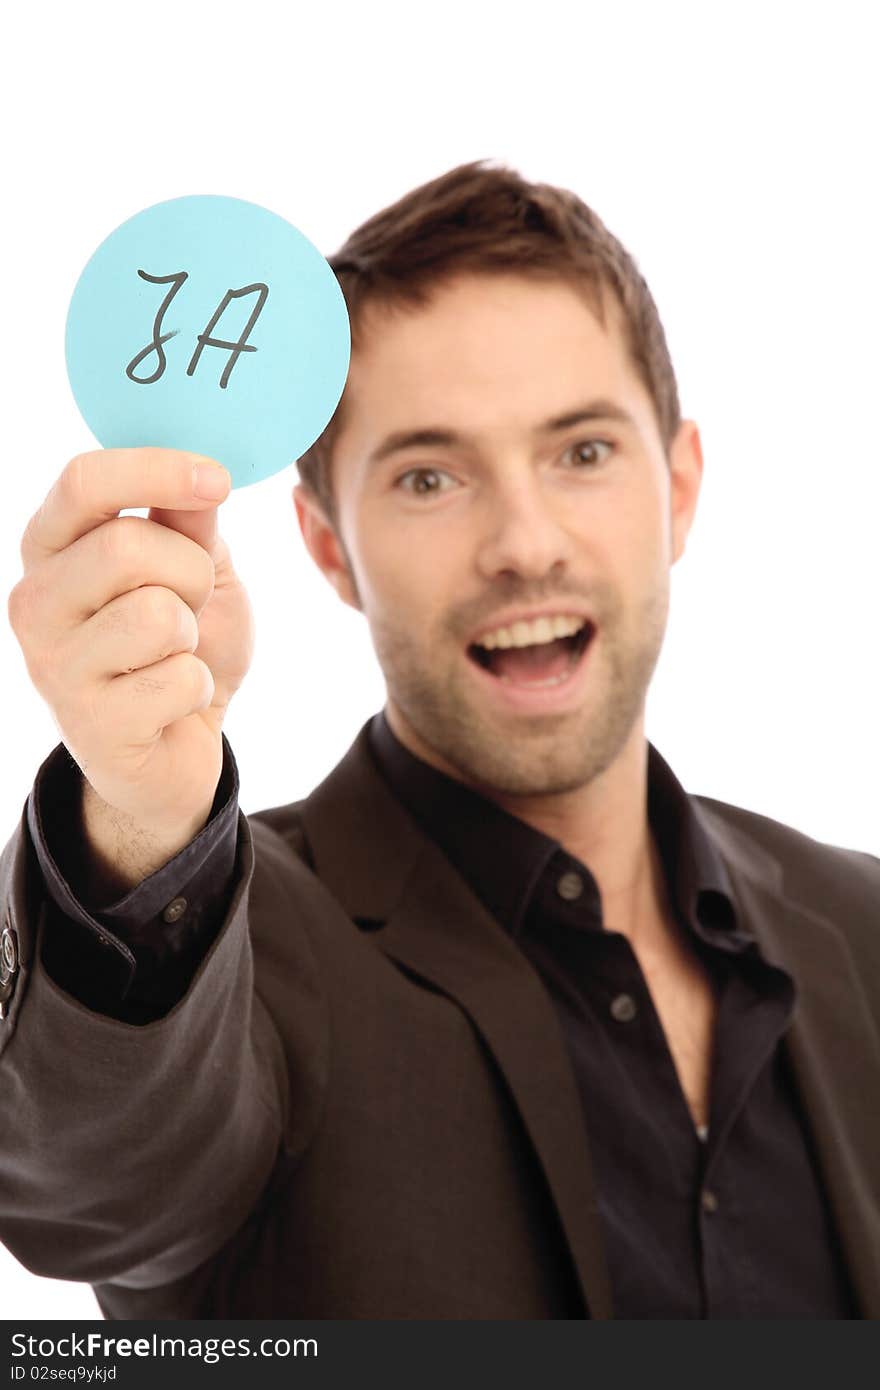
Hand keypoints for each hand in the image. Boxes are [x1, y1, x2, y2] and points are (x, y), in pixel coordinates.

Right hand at [8, 448, 254, 851]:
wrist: (181, 744)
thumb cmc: (181, 644)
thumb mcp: (196, 568)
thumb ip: (190, 519)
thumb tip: (202, 464)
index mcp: (52, 546)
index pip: (83, 480)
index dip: (155, 469)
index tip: (217, 479)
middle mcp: (35, 600)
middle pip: (127, 546)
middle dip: (190, 572)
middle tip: (190, 603)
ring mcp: (54, 666)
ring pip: (156, 614)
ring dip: (192, 635)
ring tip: (175, 654)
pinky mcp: (91, 725)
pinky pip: (177, 679)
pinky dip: (197, 687)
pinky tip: (171, 702)